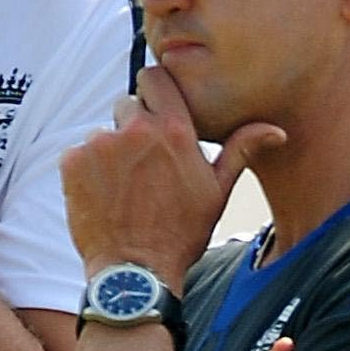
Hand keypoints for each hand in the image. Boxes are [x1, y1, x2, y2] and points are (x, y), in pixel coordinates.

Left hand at [59, 64, 284, 288]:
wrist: (136, 274)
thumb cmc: (181, 234)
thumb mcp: (216, 192)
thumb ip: (240, 150)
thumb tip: (276, 131)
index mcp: (174, 130)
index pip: (155, 77)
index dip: (154, 91)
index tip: (156, 109)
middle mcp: (136, 129)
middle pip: (127, 104)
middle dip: (134, 126)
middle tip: (143, 163)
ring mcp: (100, 144)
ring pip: (103, 132)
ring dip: (110, 152)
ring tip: (124, 188)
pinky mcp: (73, 162)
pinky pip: (78, 153)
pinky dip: (86, 171)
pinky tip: (103, 196)